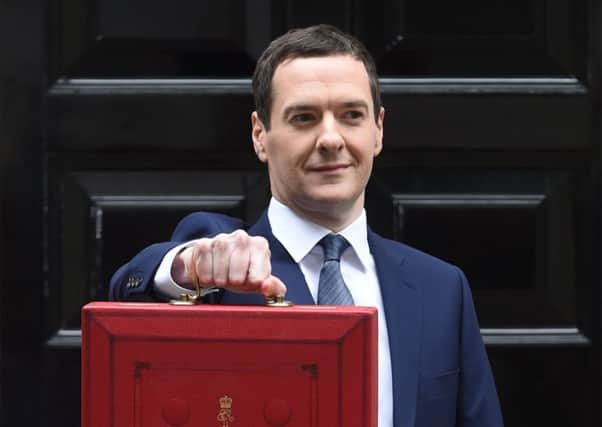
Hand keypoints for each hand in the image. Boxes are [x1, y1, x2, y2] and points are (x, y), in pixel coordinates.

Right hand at [171, 230, 286, 296]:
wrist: (216, 266)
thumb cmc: (242, 274)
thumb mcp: (258, 282)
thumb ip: (272, 288)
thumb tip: (268, 287)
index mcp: (259, 245)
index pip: (259, 270)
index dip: (253, 281)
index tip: (250, 282)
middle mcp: (242, 237)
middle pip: (239, 265)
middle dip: (235, 280)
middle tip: (234, 281)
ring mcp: (222, 238)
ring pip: (221, 264)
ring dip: (220, 278)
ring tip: (223, 279)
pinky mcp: (203, 243)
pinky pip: (204, 264)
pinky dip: (206, 276)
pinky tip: (211, 275)